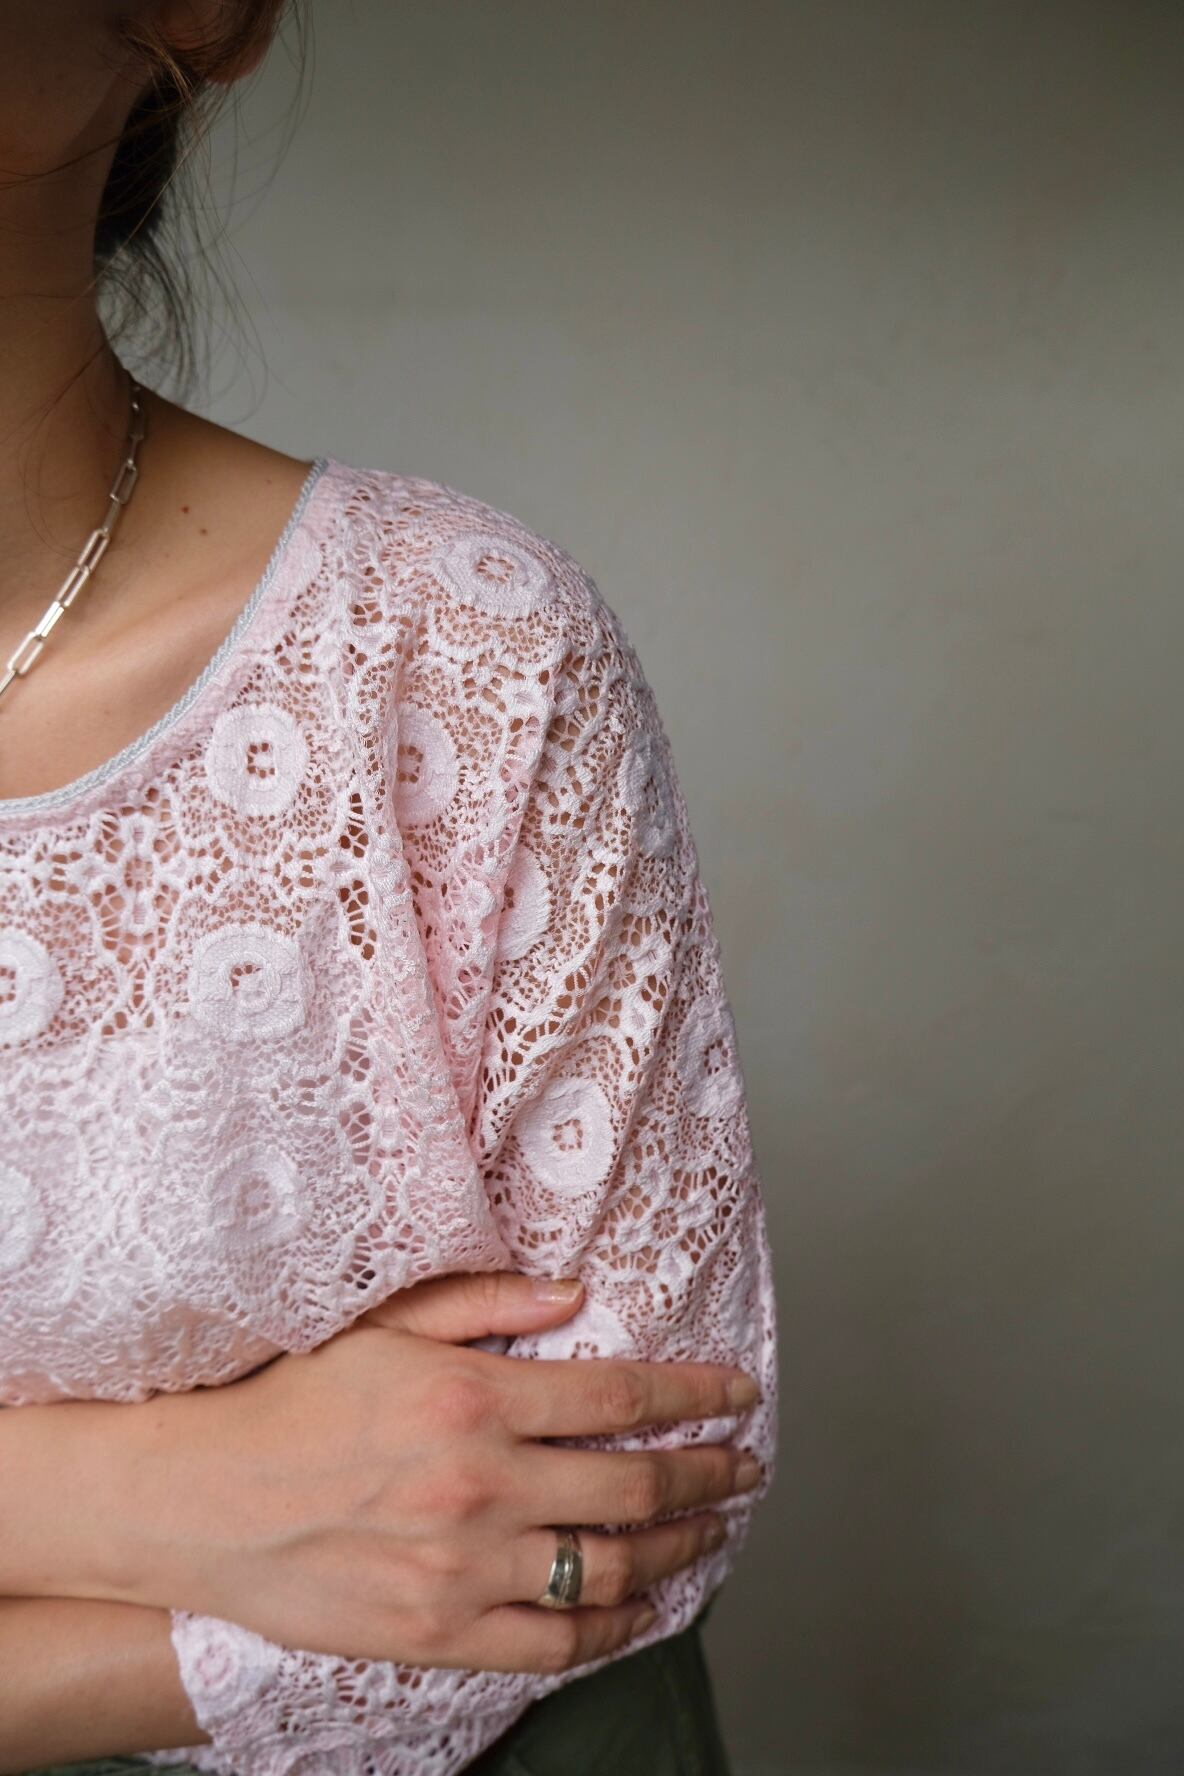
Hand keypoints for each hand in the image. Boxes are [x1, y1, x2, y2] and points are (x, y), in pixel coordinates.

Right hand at [122, 1273, 760, 1674]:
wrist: (199, 1498)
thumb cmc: (290, 1401)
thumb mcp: (383, 1323)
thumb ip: (485, 1302)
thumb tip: (576, 1296)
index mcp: (472, 1396)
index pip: (620, 1394)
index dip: (694, 1394)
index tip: (738, 1395)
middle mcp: (479, 1483)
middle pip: (635, 1483)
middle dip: (709, 1472)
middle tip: (744, 1465)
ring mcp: (461, 1568)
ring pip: (610, 1567)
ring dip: (680, 1548)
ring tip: (711, 1531)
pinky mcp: (437, 1633)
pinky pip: (553, 1643)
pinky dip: (615, 1631)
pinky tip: (645, 1610)